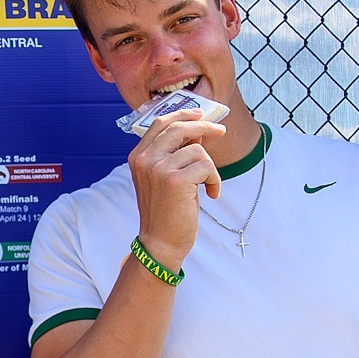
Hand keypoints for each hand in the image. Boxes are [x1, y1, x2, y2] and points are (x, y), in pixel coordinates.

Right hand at [127, 109, 224, 269]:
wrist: (160, 243)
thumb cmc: (166, 212)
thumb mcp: (166, 177)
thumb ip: (176, 153)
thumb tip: (198, 130)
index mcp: (138, 156)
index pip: (160, 123)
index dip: (183, 113)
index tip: (201, 114)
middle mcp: (144, 160)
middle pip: (179, 127)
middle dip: (204, 126)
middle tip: (220, 131)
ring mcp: (157, 169)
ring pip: (197, 150)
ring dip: (210, 168)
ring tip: (208, 186)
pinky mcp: (174, 180)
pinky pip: (206, 166)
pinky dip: (214, 180)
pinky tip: (211, 194)